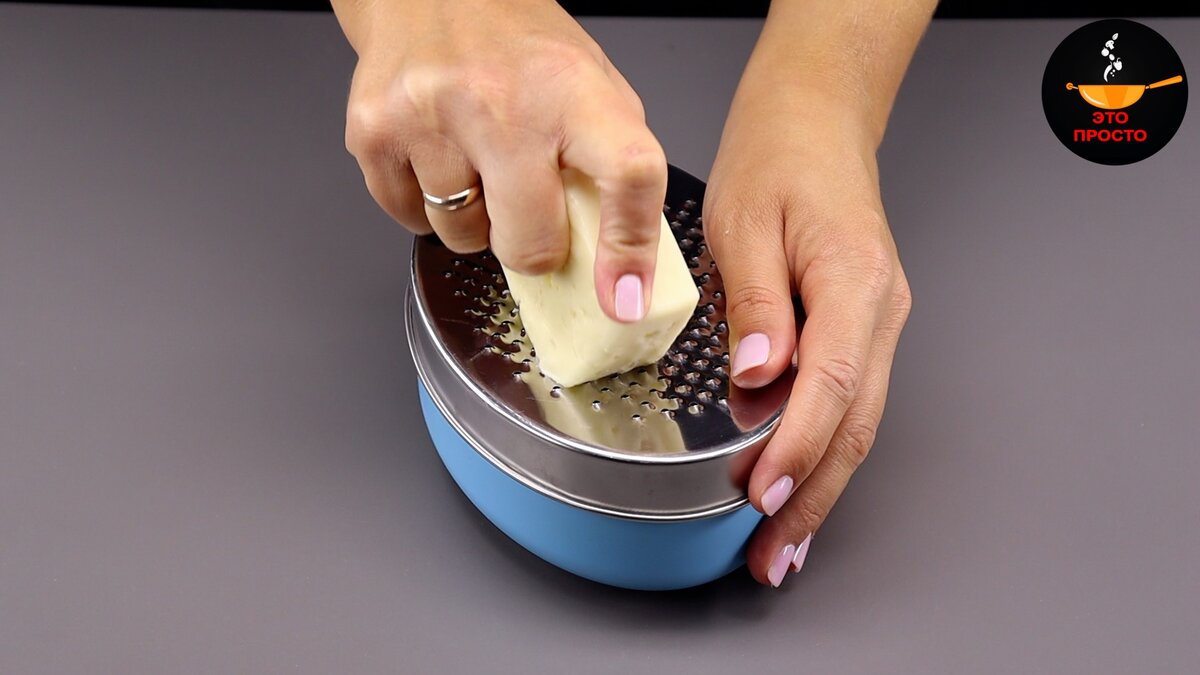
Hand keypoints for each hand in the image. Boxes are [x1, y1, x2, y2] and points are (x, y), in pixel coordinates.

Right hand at [333, 0, 668, 320]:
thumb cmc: (517, 43)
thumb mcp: (589, 84)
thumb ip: (611, 163)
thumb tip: (625, 265)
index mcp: (573, 88)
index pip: (626, 174)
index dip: (630, 249)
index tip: (626, 300)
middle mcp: (500, 100)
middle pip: (529, 241)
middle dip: (534, 245)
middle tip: (530, 205)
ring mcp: (430, 117)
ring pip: (464, 238)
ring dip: (475, 219)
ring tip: (475, 159)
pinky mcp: (373, 132)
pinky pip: (411, 221)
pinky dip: (427, 205)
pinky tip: (436, 154)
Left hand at [705, 88, 912, 586]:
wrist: (815, 118)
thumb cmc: (778, 155)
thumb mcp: (746, 219)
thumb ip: (756, 303)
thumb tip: (759, 378)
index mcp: (854, 280)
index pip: (832, 385)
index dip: (797, 448)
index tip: (763, 496)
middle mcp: (880, 309)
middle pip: (855, 423)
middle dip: (814, 496)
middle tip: (773, 555)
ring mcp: (878, 320)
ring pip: (857, 421)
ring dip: (821, 485)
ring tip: (784, 543)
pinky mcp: (861, 325)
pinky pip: (848, 399)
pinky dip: (822, 448)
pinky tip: (798, 482)